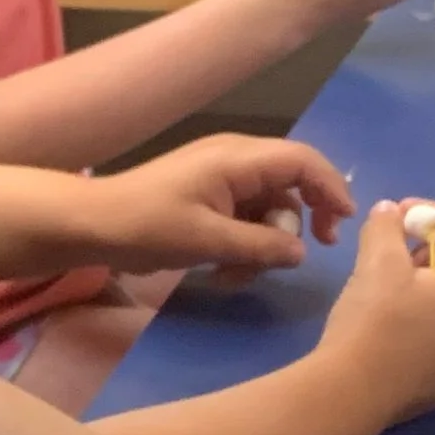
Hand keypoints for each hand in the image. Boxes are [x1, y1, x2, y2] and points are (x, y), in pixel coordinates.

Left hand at [84, 136, 353, 279]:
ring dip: (262, 245)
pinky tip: (222, 273)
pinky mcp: (207, 199)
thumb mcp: (209, 242)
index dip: (330, 188)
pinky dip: (242, 245)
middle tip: (299, 259)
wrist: (91, 226)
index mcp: (237, 158)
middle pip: (290, 186)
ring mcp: (219, 179)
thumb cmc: (147, 227)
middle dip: (294, 226)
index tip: (344, 224)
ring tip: (235, 276)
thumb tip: (302, 254)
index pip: (302, 160)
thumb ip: (262, 247)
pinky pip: (244, 218)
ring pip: (267, 209)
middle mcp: (234, 160)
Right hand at [315, 200, 434, 423]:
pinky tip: (399, 314)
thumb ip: (388, 224)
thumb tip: (390, 211)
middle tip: (395, 242)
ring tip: (392, 277)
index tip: (398, 212)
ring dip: (433, 278)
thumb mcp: (377, 261)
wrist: (353, 394)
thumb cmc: (373, 322)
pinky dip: (434, 309)